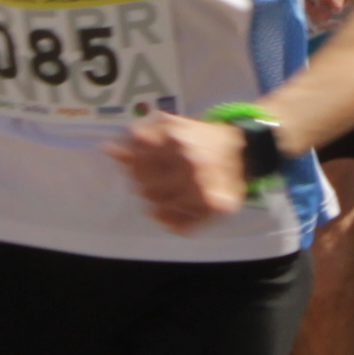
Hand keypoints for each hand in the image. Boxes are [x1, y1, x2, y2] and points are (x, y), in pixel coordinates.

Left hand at [113, 111, 248, 234]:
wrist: (245, 149)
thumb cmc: (201, 139)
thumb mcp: (170, 129)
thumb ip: (139, 139)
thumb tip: (108, 149)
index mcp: (174, 139)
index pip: (135, 164)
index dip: (135, 167)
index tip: (144, 166)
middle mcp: (188, 163)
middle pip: (143, 188)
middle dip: (146, 185)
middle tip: (159, 180)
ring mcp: (202, 186)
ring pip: (158, 209)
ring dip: (158, 203)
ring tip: (171, 192)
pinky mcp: (216, 206)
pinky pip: (180, 225)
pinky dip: (174, 222)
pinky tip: (178, 210)